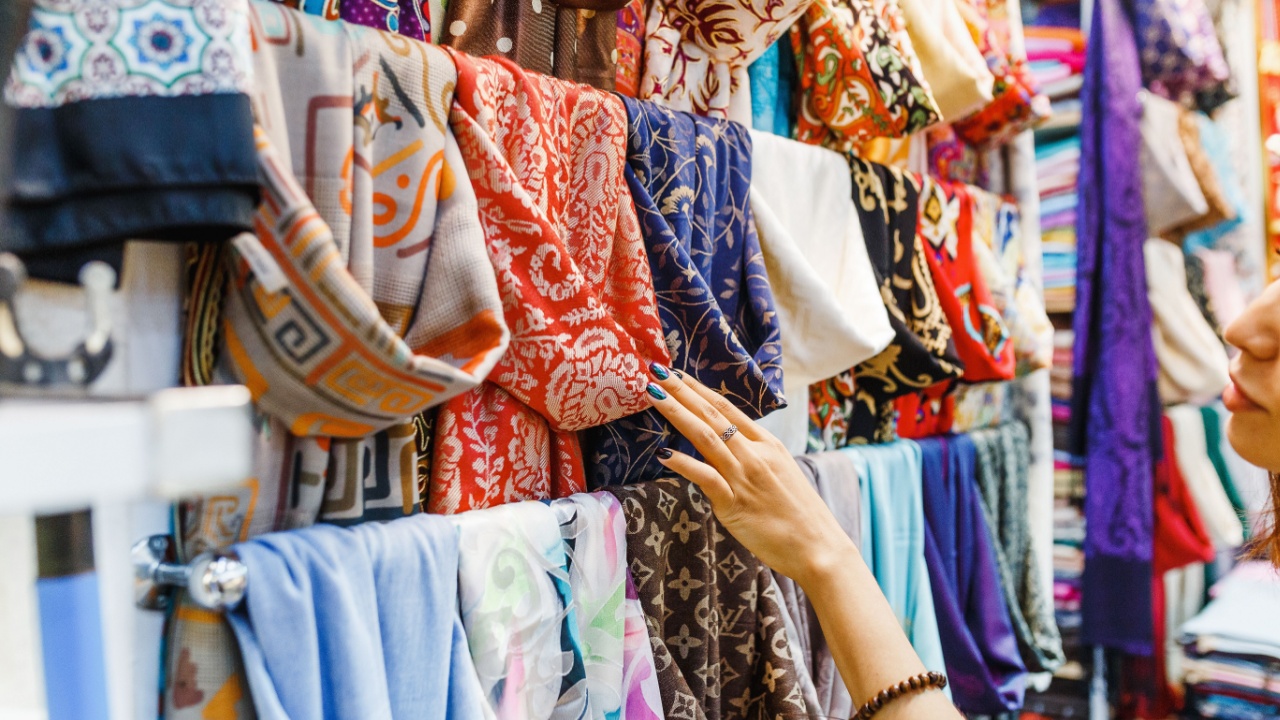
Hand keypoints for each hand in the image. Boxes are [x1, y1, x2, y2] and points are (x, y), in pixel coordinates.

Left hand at [644, 364, 857, 586]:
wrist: (818, 547)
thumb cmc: (798, 515)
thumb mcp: (779, 474)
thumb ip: (754, 458)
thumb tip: (729, 450)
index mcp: (767, 444)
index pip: (727, 409)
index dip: (699, 390)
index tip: (677, 374)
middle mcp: (755, 454)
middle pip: (713, 415)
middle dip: (682, 391)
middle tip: (658, 371)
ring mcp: (745, 477)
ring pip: (706, 437)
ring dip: (677, 413)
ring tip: (654, 395)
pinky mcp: (735, 504)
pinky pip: (706, 477)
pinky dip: (684, 464)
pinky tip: (664, 453)